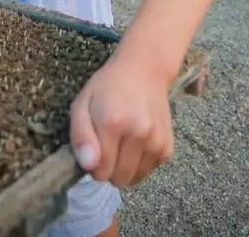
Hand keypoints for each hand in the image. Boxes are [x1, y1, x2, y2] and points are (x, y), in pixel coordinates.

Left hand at [69, 56, 174, 187]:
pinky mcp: (168, 147)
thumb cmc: (108, 87)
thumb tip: (88, 166)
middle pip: (118, 179)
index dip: (92, 165)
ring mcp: (157, 142)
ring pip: (134, 179)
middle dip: (108, 169)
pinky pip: (148, 171)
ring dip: (124, 167)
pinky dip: (139, 163)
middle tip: (106, 146)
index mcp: (113, 122)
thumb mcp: (82, 104)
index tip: (93, 148)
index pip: (100, 170)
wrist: (145, 70)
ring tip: (121, 142)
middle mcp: (139, 134)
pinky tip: (135, 143)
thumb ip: (80, 137)